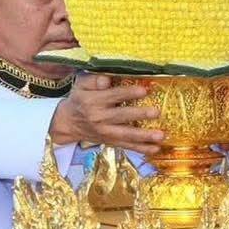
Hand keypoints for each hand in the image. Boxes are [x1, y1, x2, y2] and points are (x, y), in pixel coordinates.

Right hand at [49, 74, 164, 154]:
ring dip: (144, 136)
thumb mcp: (80, 85)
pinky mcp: (111, 141)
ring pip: (126, 135)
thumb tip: (106, 80)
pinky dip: (141, 148)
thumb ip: (93, 80)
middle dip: (140, 114)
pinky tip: (156, 148)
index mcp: (93, 101)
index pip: (113, 96)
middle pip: (122, 116)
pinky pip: (127, 146)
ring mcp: (106, 132)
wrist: (67, 123)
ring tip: (161, 135)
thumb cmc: (80, 99)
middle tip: (156, 112)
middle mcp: (100, 118)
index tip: (144, 90)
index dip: (128, 93)